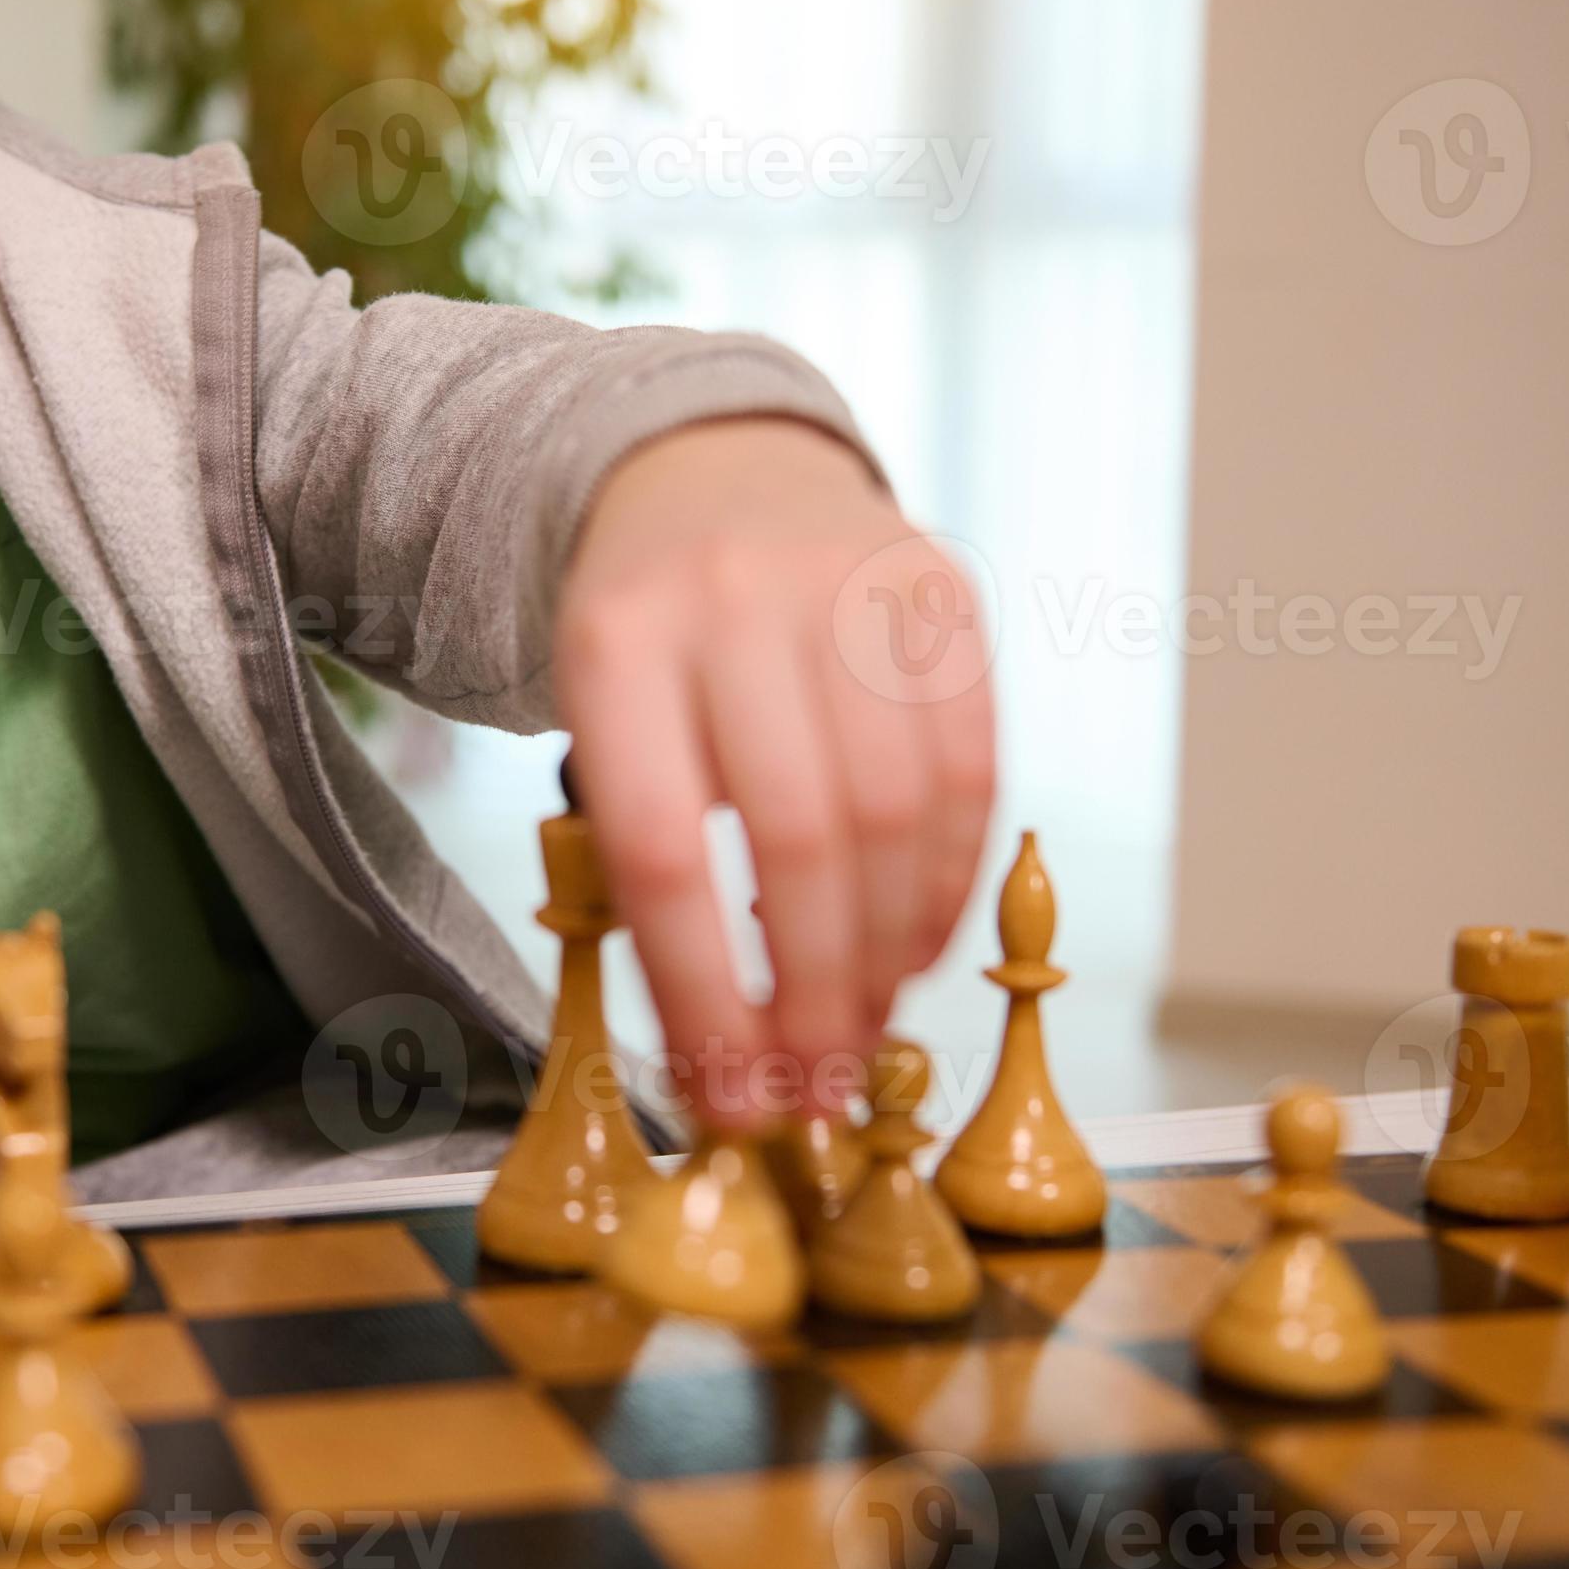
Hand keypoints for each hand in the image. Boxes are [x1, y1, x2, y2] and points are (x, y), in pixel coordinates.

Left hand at [553, 416, 997, 1128]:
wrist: (712, 472)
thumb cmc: (648, 644)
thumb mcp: (598, 721)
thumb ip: (647, 865)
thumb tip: (731, 1061)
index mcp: (617, 640)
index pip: (663, 852)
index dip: (703, 994)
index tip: (729, 1096)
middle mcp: (738, 599)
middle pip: (796, 838)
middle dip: (813, 992)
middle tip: (814, 1092)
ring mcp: (853, 585)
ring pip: (898, 811)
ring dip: (889, 954)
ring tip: (862, 1032)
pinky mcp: (945, 592)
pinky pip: (971, 768)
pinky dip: (950, 883)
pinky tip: (914, 951)